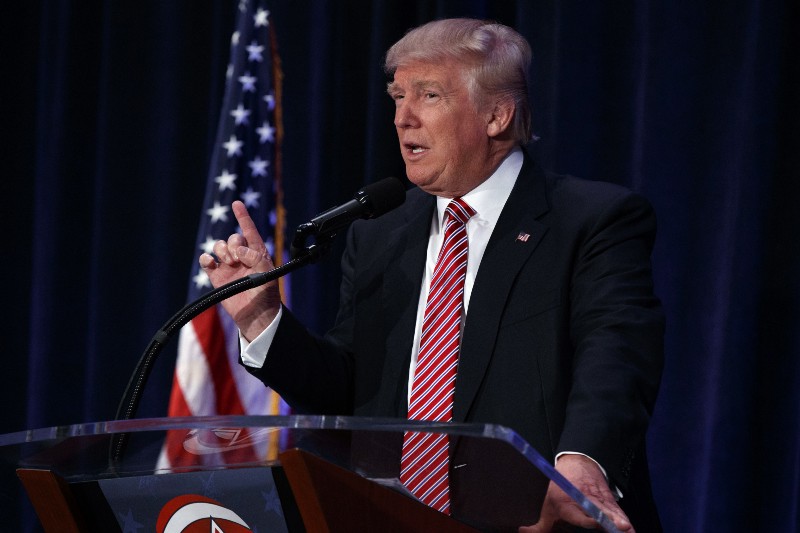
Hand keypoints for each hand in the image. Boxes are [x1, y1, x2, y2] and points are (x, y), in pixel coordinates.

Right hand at [199, 200, 281, 340]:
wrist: (255, 315)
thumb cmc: (266, 294)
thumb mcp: (266, 272)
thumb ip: (254, 256)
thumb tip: (238, 249)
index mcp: (257, 253)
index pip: (249, 230)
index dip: (243, 217)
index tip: (237, 203)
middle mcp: (242, 257)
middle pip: (232, 238)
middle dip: (233, 243)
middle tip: (237, 258)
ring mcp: (229, 266)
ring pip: (219, 247)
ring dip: (221, 250)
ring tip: (228, 263)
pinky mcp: (217, 277)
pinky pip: (207, 261)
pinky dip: (206, 259)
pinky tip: (211, 263)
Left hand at [519, 454, 633, 532]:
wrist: (577, 463)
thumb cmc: (559, 488)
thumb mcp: (546, 506)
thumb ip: (539, 526)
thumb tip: (523, 531)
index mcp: (567, 502)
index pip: (578, 512)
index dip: (586, 518)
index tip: (594, 522)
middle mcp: (585, 499)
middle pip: (599, 511)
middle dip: (610, 519)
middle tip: (620, 527)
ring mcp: (599, 499)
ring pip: (611, 510)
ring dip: (620, 520)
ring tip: (627, 529)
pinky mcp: (609, 499)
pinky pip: (618, 511)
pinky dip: (624, 519)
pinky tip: (630, 529)